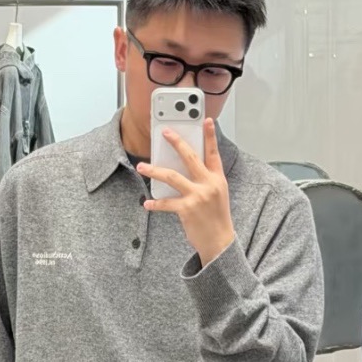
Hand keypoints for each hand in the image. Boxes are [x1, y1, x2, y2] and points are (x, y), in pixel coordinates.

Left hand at [137, 120, 235, 266]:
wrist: (220, 241)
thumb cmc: (216, 217)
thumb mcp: (216, 194)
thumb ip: (204, 180)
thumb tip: (182, 168)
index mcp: (217, 178)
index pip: (213, 153)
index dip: (210, 136)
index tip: (206, 120)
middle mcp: (209, 184)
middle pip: (190, 157)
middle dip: (176, 142)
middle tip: (164, 132)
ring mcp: (198, 196)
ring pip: (172, 176)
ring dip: (154, 170)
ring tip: (142, 166)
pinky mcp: (187, 209)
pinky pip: (166, 202)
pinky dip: (155, 203)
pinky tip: (147, 203)